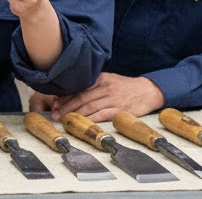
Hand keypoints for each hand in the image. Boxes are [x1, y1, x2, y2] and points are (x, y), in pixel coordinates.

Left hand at [29, 72, 164, 122]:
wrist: (147, 91)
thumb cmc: (125, 87)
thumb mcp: (109, 80)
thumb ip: (93, 84)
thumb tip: (73, 92)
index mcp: (100, 78)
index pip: (79, 87)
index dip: (66, 96)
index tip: (55, 103)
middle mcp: (105, 87)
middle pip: (81, 97)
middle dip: (66, 106)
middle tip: (55, 114)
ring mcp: (112, 98)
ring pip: (89, 106)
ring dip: (75, 114)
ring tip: (64, 120)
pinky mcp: (120, 110)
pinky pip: (102, 115)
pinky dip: (91, 119)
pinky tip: (82, 124)